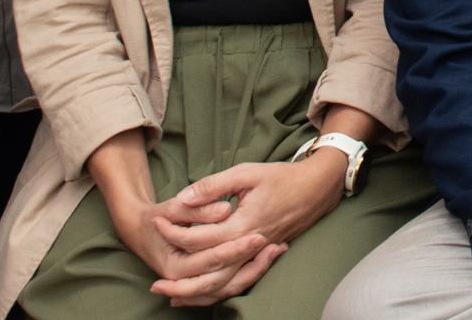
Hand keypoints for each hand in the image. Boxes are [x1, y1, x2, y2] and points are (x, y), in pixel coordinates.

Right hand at [87, 153, 277, 307]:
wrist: (139, 230)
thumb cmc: (157, 216)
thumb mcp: (171, 207)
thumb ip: (196, 209)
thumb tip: (225, 210)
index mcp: (175, 264)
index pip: (213, 259)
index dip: (236, 248)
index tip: (259, 234)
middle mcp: (187, 280)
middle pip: (226, 278)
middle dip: (253, 264)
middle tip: (275, 245)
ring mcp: (194, 282)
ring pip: (230, 286)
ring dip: (255, 271)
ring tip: (277, 250)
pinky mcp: (202, 279)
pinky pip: (229, 285)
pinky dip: (249, 274)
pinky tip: (269, 256)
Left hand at [140, 156, 345, 302]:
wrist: (316, 189)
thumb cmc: (280, 178)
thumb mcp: (245, 174)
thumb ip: (213, 186)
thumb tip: (183, 197)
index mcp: (243, 224)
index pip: (200, 239)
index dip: (174, 232)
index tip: (156, 222)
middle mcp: (249, 246)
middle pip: (209, 273)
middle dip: (181, 280)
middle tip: (155, 283)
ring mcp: (256, 255)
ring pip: (223, 284)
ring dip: (197, 293)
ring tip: (171, 296)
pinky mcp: (259, 258)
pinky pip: (236, 282)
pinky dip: (216, 291)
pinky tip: (199, 293)